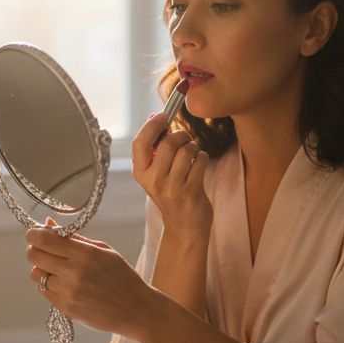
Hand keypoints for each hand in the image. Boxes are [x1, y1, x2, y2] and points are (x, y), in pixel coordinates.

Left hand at [26, 219, 157, 337]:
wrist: (135, 309)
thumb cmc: (121, 275)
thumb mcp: (103, 250)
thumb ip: (73, 238)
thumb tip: (47, 223)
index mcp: (84, 254)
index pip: (43, 239)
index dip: (34, 234)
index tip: (35, 234)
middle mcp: (74, 273)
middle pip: (33, 256)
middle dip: (35, 250)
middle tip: (44, 251)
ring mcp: (68, 292)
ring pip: (35, 274)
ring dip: (42, 269)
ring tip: (58, 270)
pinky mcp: (66, 308)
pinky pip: (44, 291)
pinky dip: (49, 285)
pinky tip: (65, 284)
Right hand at [132, 114, 211, 239]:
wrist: (184, 226)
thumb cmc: (171, 193)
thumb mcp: (155, 173)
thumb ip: (154, 147)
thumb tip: (154, 117)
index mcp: (141, 173)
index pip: (140, 143)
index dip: (152, 126)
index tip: (163, 116)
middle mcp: (154, 181)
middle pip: (168, 143)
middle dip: (181, 135)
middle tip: (185, 139)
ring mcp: (172, 188)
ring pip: (187, 150)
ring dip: (194, 147)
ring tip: (192, 155)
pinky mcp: (191, 191)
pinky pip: (200, 160)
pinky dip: (202, 158)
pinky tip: (199, 166)